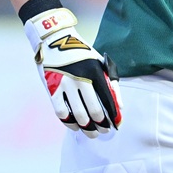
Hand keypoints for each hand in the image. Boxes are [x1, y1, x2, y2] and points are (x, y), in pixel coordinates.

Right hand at [23, 8, 121, 137]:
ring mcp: (65, 85)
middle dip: (102, 125)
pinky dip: (69, 123)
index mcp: (95, 71)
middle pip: (94, 110)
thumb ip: (111, 83)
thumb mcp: (99, 62)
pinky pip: (61, 113)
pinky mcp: (51, 89)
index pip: (108, 99)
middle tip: (105, 131)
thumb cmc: (82, 53)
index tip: (118, 124)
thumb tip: (120, 106)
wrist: (54, 40)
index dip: (114, 115)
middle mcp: (80, 79)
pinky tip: (75, 127)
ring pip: (77, 115)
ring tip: (92, 133)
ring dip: (87, 128)